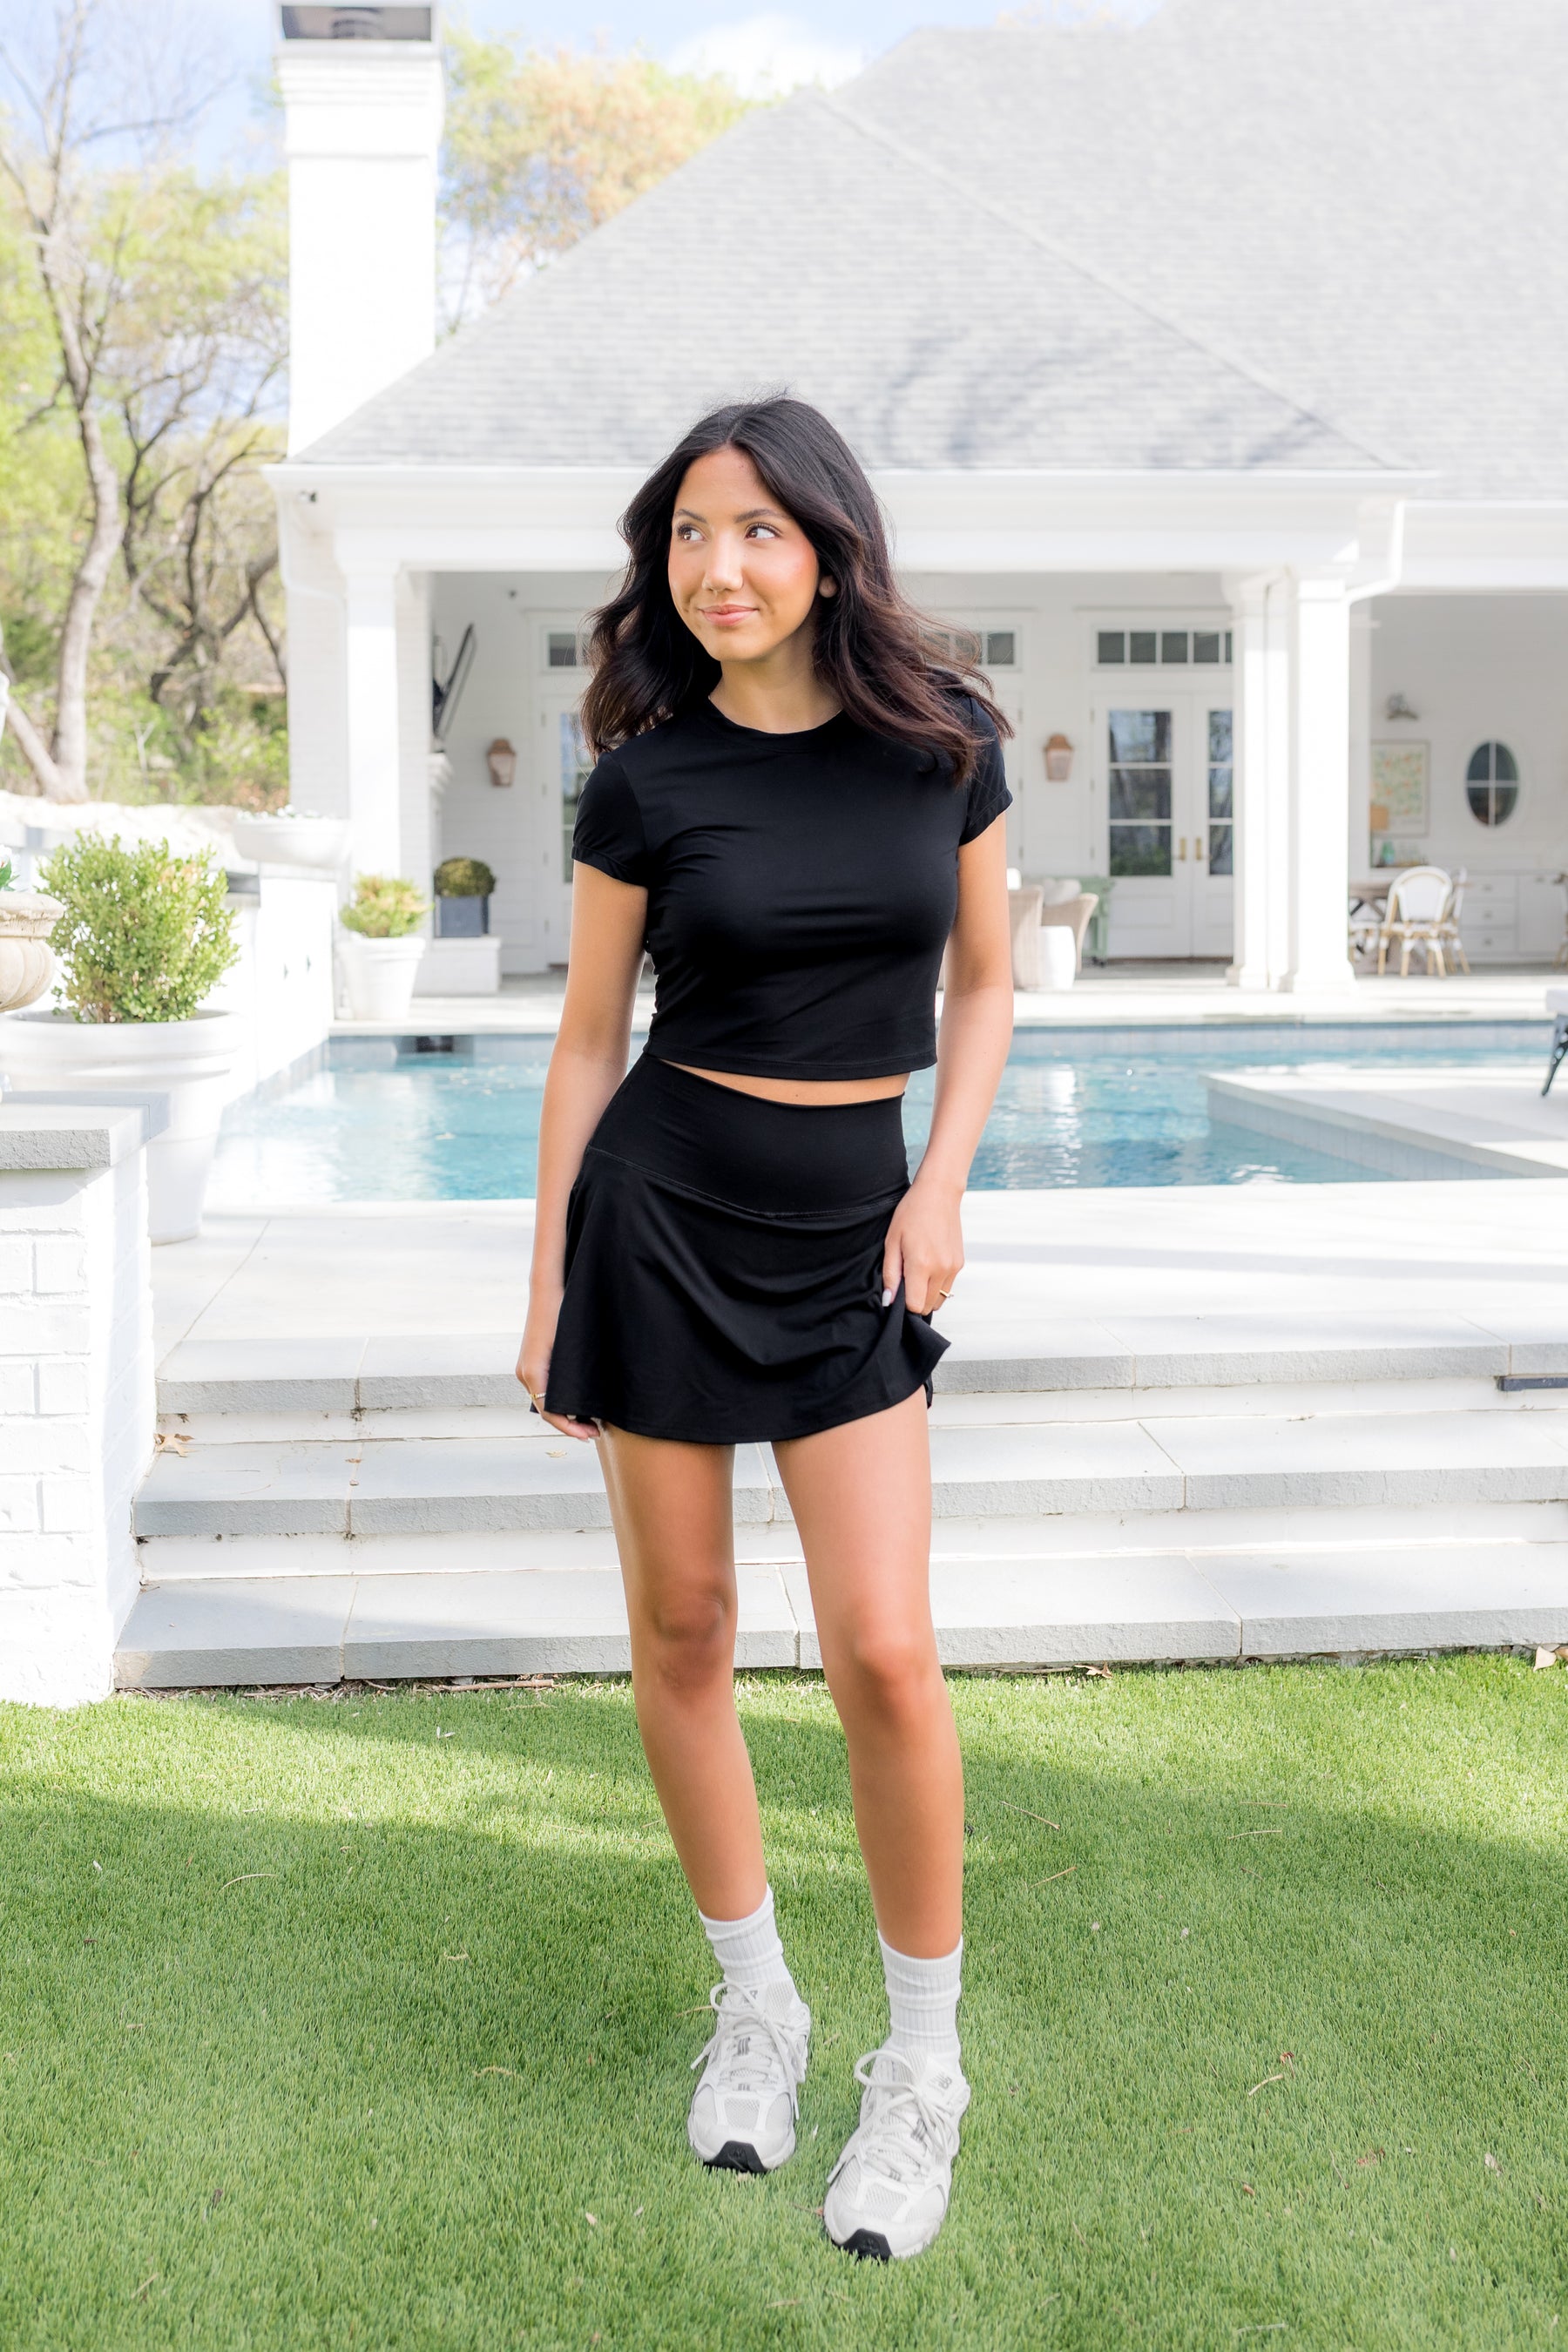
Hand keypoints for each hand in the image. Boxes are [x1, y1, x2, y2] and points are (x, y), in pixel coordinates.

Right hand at [516, 1290, 599, 1441]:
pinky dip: (558, 1401)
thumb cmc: (562, 1314)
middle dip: (569, 1425)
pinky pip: (543, 1389)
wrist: (548, 1291)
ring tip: (589, 1421)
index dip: (569, 1428)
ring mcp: (525, 1368)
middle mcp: (524, 1374)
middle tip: (594, 1433)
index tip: (589, 1435)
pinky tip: (576, 1403)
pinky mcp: (530, 1363)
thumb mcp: (570, 1348)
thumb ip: (570, 1378)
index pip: (549, 1413)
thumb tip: (583, 1406)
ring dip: (564, 1414)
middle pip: (545, 1411)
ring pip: (544, 1401)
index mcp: (533, 1373)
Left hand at [881, 1176, 962, 1317]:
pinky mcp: (960, 1263)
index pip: (915, 1306)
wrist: (939, 1193)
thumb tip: (890, 1300)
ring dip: (926, 1294)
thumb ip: (891, 1274)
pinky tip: (928, 1264)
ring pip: (939, 1299)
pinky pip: (947, 1287)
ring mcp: (953, 1267)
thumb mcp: (892, 1242)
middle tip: (906, 1278)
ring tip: (917, 1270)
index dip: (903, 1303)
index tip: (898, 1289)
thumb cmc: (912, 1213)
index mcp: (922, 1264)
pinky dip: (936, 1284)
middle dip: (915, 1300)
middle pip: (928, 1307)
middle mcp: (941, 1269)